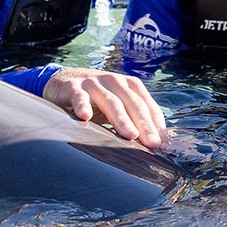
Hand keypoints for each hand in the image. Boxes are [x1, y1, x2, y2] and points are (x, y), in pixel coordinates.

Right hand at [43, 68, 167, 147]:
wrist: (63, 81)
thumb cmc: (97, 99)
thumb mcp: (118, 105)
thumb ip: (134, 120)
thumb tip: (157, 145)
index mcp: (129, 85)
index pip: (147, 105)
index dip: (156, 124)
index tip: (162, 144)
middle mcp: (114, 81)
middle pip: (132, 103)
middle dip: (144, 124)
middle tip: (152, 144)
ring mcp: (94, 83)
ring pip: (110, 101)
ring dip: (121, 119)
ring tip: (130, 135)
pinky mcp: (73, 87)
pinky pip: (79, 97)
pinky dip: (82, 105)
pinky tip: (85, 116)